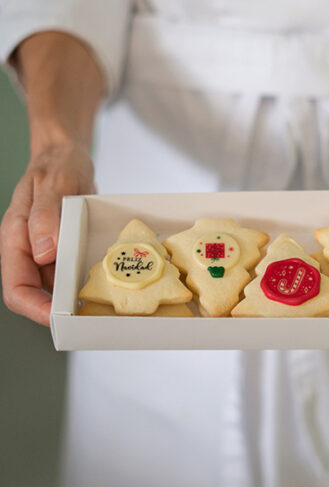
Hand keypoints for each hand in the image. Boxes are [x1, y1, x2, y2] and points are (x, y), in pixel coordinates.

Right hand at [0, 142, 94, 325]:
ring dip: (76, 298)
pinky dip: (87, 281)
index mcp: (16, 238)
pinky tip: (108, 284)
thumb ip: (46, 216)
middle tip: (90, 318)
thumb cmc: (57, 165)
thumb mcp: (54, 184)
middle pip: (36, 293)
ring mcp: (47, 251)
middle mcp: (30, 250)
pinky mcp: (65, 248)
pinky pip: (72, 272)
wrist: (66, 156)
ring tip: (103, 306)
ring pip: (57, 286)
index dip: (35, 308)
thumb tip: (42, 253)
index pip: (16, 287)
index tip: (60, 317)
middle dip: (59, 309)